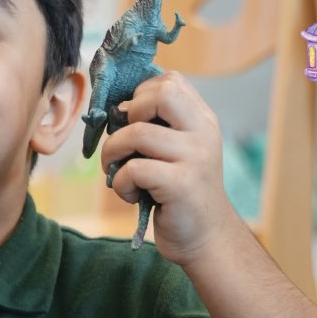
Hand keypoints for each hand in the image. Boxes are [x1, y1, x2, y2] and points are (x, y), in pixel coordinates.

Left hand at [100, 71, 236, 265]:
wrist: (204, 237)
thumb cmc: (178, 194)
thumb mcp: (174, 153)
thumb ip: (156, 128)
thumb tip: (114, 110)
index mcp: (201, 120)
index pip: (169, 81)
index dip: (139, 96)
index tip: (130, 123)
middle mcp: (203, 132)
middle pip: (160, 93)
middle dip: (128, 114)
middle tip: (124, 143)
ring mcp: (195, 158)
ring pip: (137, 133)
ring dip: (112, 153)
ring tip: (117, 173)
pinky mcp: (181, 185)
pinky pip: (134, 169)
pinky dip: (120, 182)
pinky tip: (129, 195)